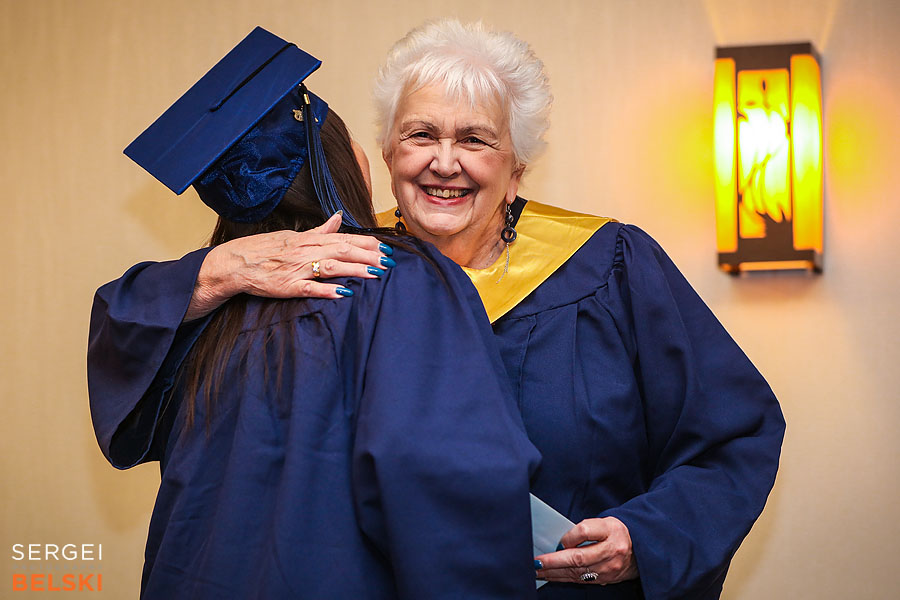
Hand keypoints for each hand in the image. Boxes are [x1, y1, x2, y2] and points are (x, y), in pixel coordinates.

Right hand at [184, 212, 392, 319]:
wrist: (235, 263)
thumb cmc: (265, 250)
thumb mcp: (294, 236)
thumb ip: (320, 230)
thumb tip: (339, 217)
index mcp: (309, 239)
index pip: (345, 238)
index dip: (368, 244)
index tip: (388, 249)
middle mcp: (306, 251)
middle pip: (344, 250)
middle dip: (370, 256)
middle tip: (391, 262)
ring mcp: (297, 268)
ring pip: (332, 266)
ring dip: (356, 270)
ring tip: (377, 274)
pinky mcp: (288, 286)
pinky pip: (311, 287)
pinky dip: (328, 289)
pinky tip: (345, 293)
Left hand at [535, 517, 637, 584]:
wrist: (640, 550)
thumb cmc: (616, 532)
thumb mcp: (604, 522)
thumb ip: (584, 529)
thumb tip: (560, 541)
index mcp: (611, 530)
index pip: (585, 531)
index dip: (569, 536)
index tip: (558, 540)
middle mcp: (611, 551)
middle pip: (579, 557)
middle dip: (554, 561)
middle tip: (536, 562)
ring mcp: (608, 569)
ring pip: (577, 572)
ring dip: (554, 572)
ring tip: (537, 570)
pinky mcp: (604, 580)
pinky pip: (580, 580)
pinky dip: (563, 578)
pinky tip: (550, 575)